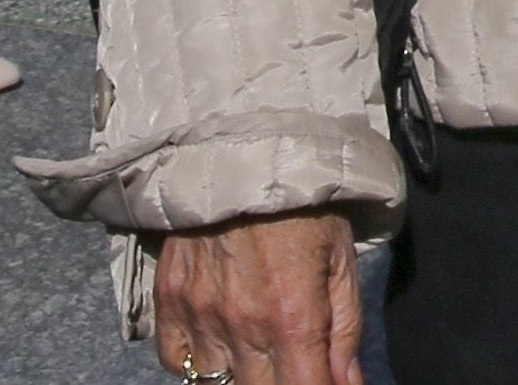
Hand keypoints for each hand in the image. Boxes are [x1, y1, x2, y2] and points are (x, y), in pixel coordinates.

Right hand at [150, 210, 358, 384]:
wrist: (245, 155)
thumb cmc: (307, 206)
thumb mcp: (341, 260)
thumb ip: (344, 330)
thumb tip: (348, 384)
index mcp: (292, 315)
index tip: (323, 384)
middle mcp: (241, 324)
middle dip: (282, 384)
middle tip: (295, 365)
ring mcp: (199, 315)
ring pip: (214, 383)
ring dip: (240, 377)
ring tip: (259, 355)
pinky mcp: (169, 301)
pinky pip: (176, 361)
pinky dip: (197, 363)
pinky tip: (220, 345)